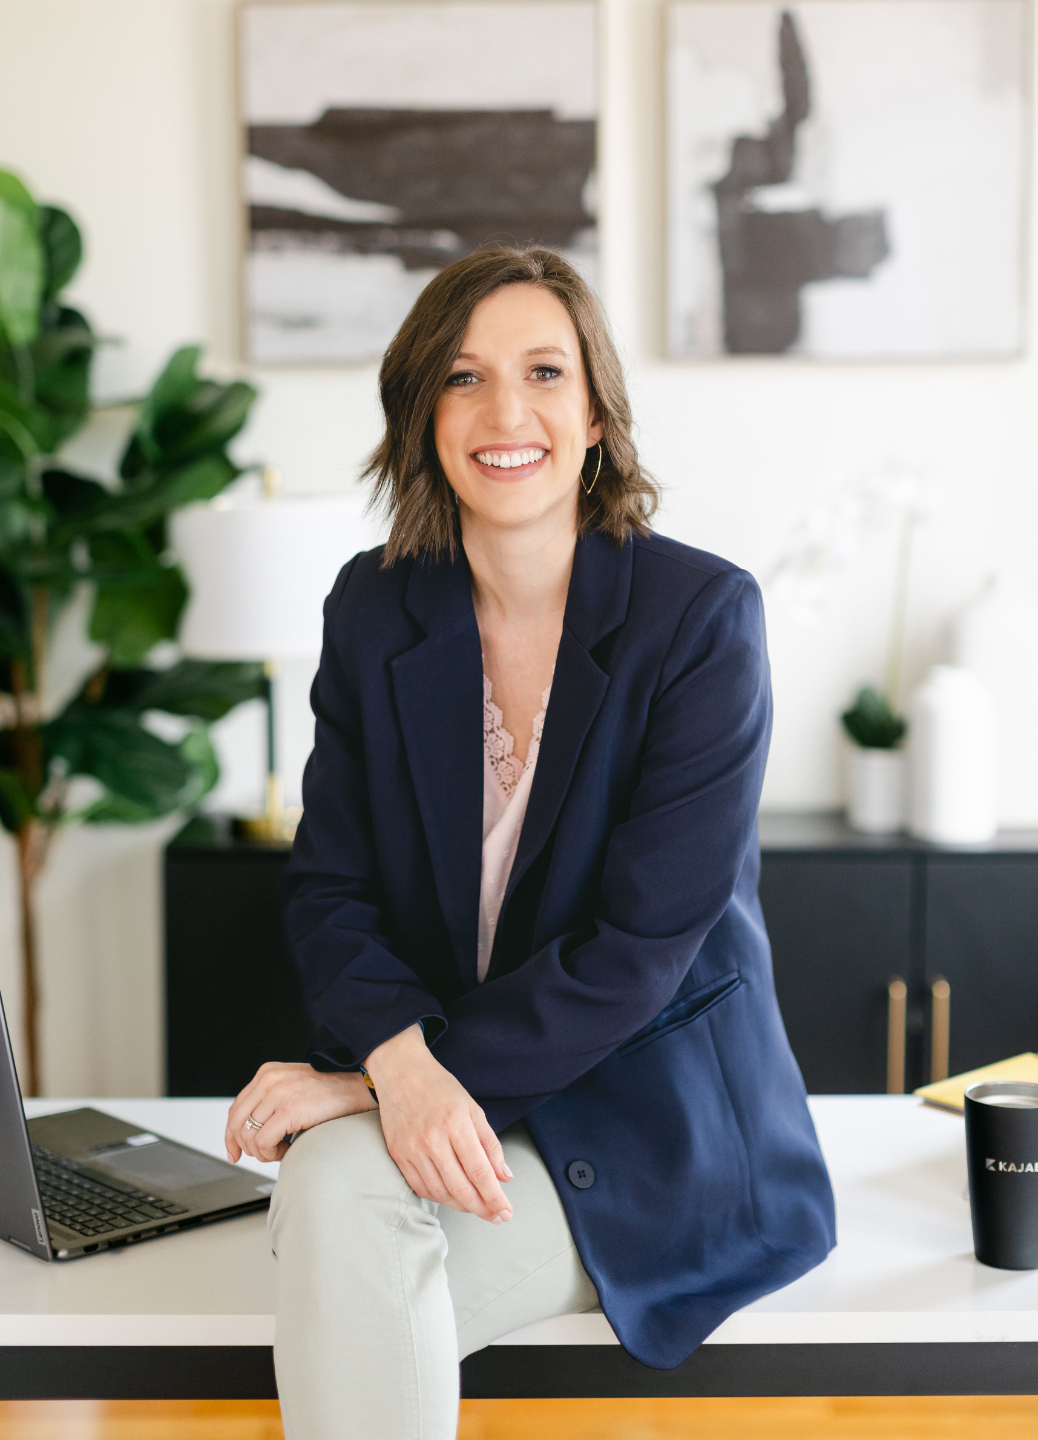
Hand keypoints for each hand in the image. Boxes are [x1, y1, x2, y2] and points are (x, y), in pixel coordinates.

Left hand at [225, 1062, 376, 1163]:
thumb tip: (248, 1130)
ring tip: (281, 1149)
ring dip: (263, 1151)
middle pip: (237, 1124)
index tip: (235, 1152)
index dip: (231, 1135)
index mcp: (268, 1073)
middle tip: (263, 1155)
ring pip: (249, 1136)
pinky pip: (263, 1142)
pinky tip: (287, 1149)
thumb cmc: (329, 1094)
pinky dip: (271, 1153)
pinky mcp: (288, 1110)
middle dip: (245, 1147)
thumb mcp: (292, 1088)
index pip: (236, 1109)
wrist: (358, 1089)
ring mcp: (278, 1094)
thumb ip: (270, 1100)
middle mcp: (269, 1080)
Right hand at [365, 1024, 512, 1223]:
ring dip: (463, 1206)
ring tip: (478, 1207)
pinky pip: (420, 1187)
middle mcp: (432, 1139)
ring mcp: (412, 1149)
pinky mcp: (398, 1155)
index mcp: (455, 1123)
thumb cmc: (440, 1088)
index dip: (495, 1197)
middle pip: (461, 1188)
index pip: (479, 1172)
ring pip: (440, 1193)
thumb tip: (504, 1177)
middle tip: (497, 1217)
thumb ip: (490, 1143)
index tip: (506, 1212)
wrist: (400, 1072)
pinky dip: (439, 1197)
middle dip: (483, 1208)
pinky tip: (453, 1198)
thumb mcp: (472, 1108)